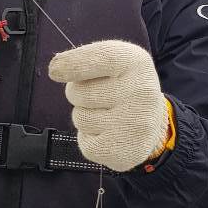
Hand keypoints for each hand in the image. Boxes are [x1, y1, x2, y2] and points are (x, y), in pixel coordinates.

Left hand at [48, 39, 168, 171]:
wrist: (153, 122)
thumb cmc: (124, 86)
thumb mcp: (113, 61)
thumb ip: (85, 58)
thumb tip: (56, 69)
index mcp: (136, 63)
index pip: (101, 57)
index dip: (73, 63)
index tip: (54, 70)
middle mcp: (141, 92)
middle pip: (78, 92)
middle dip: (78, 94)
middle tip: (101, 96)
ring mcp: (135, 124)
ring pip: (79, 118)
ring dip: (86, 117)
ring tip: (108, 114)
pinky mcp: (126, 150)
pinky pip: (85, 143)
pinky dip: (90, 139)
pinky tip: (109, 133)